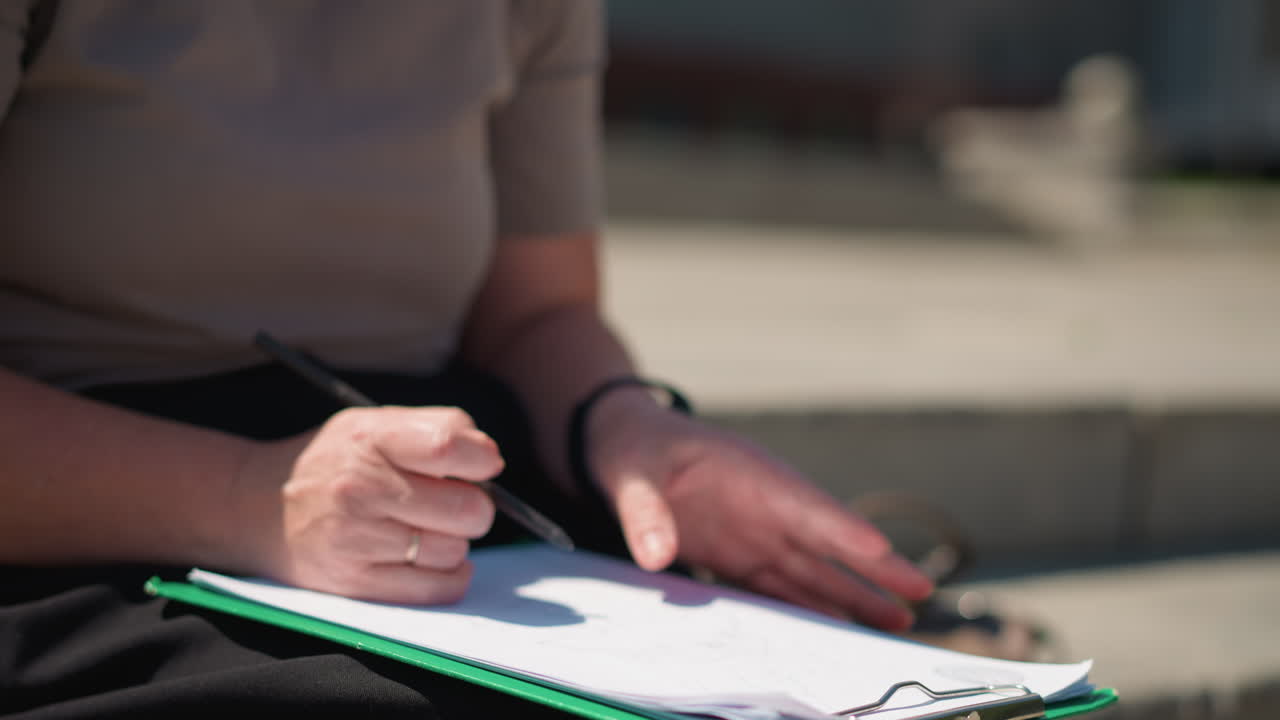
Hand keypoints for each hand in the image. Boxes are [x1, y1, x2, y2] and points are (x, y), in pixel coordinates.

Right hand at [232, 406, 502, 603]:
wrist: (255, 506)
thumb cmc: (332, 461)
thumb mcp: (372, 423)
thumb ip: (434, 426)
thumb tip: (489, 457)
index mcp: (370, 439)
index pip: (450, 446)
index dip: (483, 459)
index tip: (482, 465)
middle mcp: (361, 489)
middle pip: (467, 508)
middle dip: (474, 505)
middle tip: (454, 501)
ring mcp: (357, 539)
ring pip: (454, 550)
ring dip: (455, 541)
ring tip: (428, 528)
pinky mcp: (356, 583)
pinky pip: (436, 588)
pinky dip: (449, 575)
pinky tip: (433, 558)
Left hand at [588, 397, 933, 629]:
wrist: (623, 443)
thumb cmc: (636, 446)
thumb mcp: (631, 472)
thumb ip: (644, 510)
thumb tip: (656, 555)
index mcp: (749, 474)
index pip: (804, 505)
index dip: (841, 528)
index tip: (879, 550)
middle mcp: (764, 507)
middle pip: (827, 543)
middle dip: (873, 569)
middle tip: (920, 592)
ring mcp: (756, 534)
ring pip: (813, 571)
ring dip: (852, 596)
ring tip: (896, 621)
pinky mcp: (739, 556)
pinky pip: (781, 587)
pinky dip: (810, 608)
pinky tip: (836, 630)